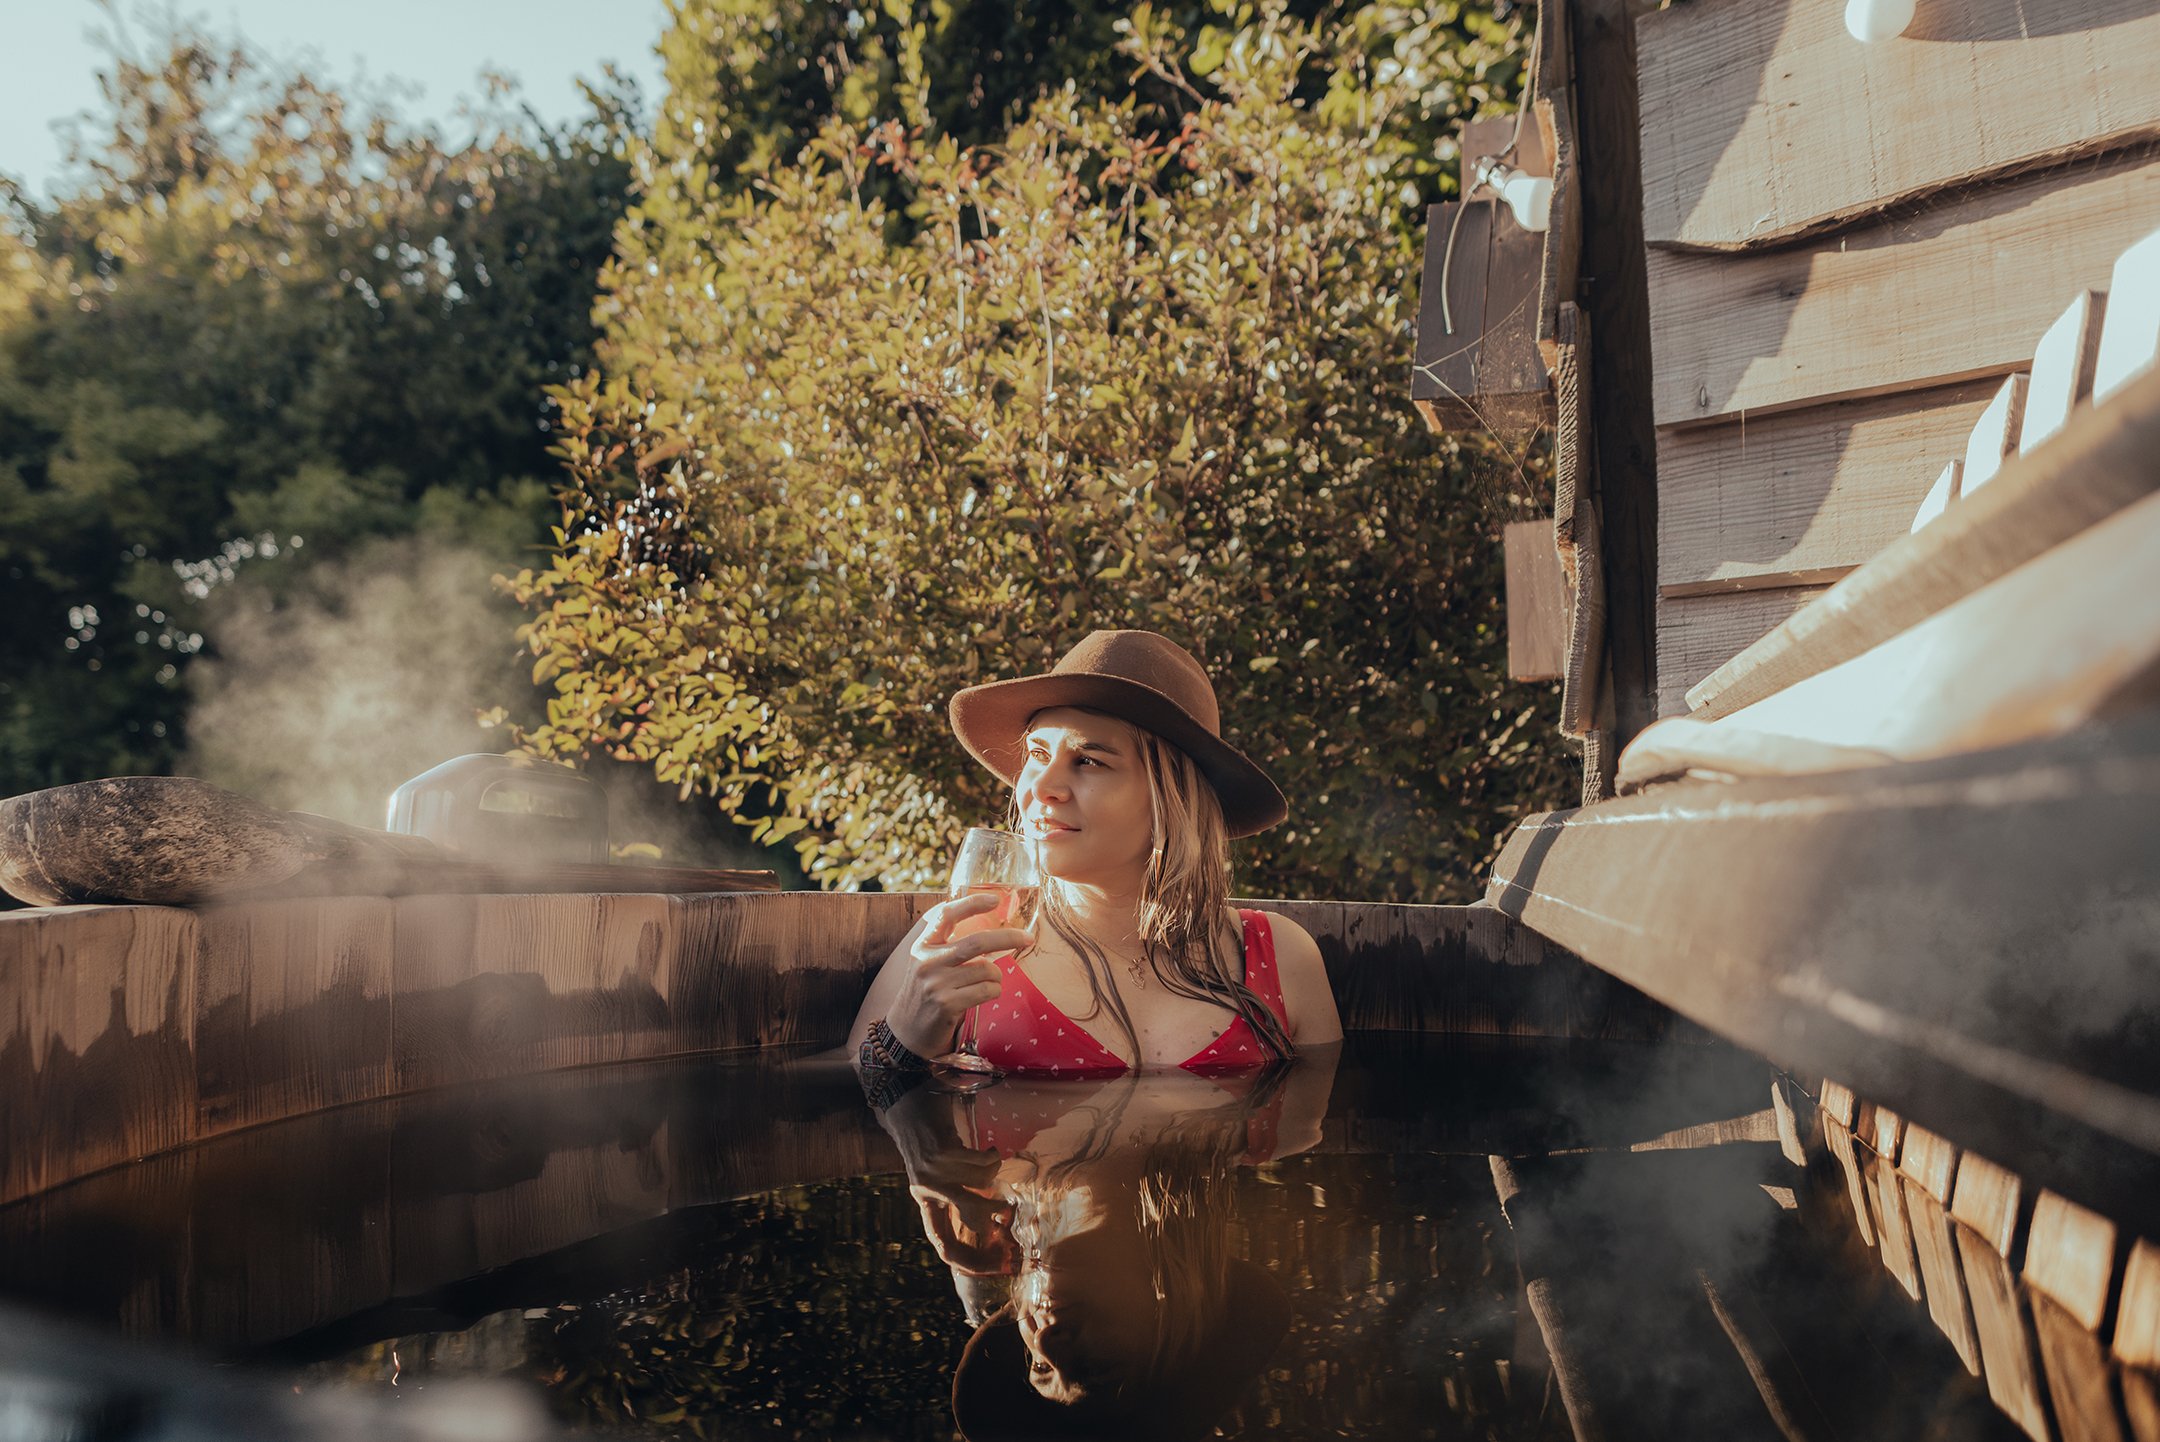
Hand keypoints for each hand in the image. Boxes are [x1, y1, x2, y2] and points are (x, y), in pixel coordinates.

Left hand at [876, 1086, 1016, 1275]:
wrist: (907, 1103)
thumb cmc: (931, 1141)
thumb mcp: (940, 1176)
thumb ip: (958, 1198)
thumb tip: (990, 1226)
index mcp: (926, 1202)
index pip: (943, 1245)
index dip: (971, 1261)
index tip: (1000, 1265)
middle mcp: (926, 1191)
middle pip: (973, 1217)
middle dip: (995, 1210)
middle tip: (1006, 1205)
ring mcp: (933, 1173)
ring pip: (982, 1183)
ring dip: (992, 1171)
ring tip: (990, 1159)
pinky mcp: (942, 1153)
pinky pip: (982, 1163)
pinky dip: (991, 1156)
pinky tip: (988, 1149)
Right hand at [884, 892, 1029, 1056]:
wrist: (906, 1032)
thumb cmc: (926, 993)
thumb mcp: (928, 963)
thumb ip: (950, 946)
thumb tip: (991, 934)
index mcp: (923, 945)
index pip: (946, 915)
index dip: (971, 903)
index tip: (995, 899)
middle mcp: (927, 961)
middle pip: (977, 942)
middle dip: (1008, 937)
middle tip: (1028, 937)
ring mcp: (936, 983)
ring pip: (986, 969)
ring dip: (996, 976)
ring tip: (987, 983)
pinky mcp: (947, 1004)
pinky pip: (987, 990)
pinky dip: (994, 991)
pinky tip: (985, 995)